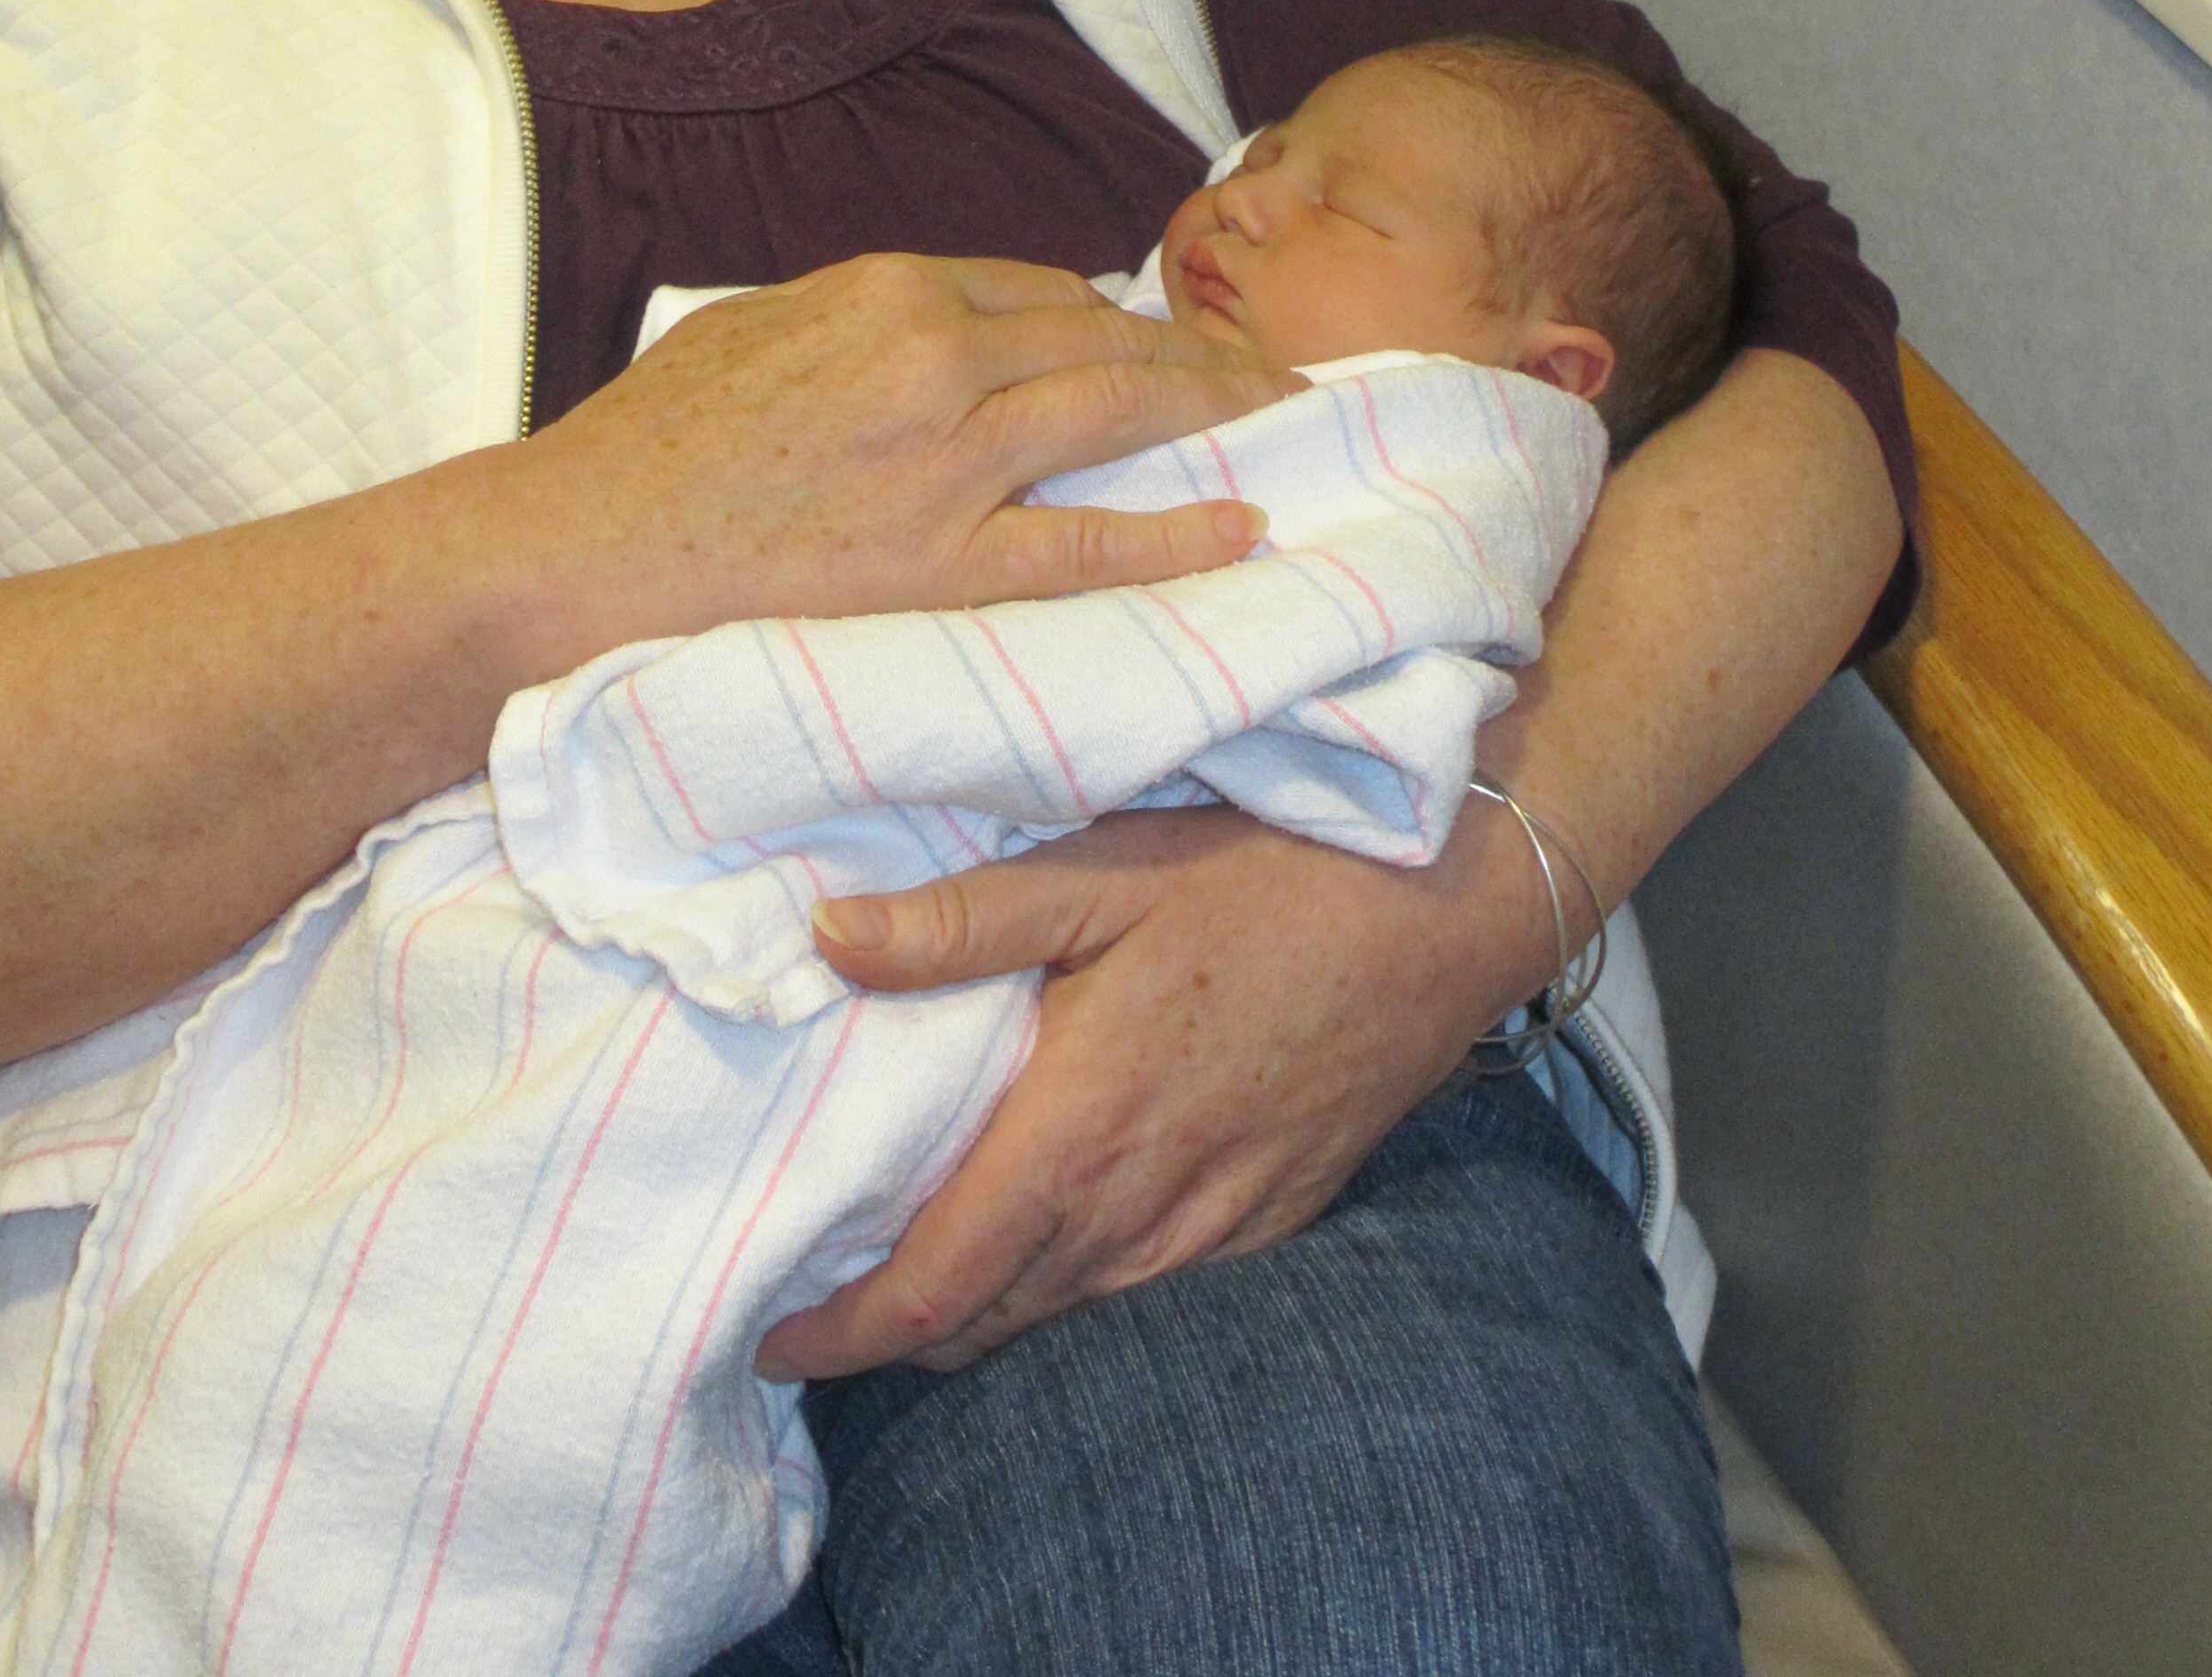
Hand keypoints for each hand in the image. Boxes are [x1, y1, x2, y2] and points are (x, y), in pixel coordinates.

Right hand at [515, 256, 1285, 653]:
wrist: (574, 552)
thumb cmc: (642, 450)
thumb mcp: (746, 333)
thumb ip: (848, 323)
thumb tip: (922, 327)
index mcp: (885, 291)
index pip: (1043, 291)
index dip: (1114, 321)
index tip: (1157, 349)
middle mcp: (934, 355)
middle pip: (1101, 338)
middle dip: (1194, 355)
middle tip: (1263, 377)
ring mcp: (946, 461)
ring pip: (1118, 412)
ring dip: (1213, 412)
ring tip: (1277, 423)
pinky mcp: (943, 565)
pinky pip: (1090, 542)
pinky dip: (1177, 531)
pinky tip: (1241, 526)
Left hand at [755, 800, 1553, 1376]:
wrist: (1442, 907)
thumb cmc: (1266, 873)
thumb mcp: (1101, 870)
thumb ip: (960, 922)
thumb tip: (824, 942)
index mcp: (1082, 1129)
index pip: (936, 1287)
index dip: (843, 1334)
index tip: (768, 1341)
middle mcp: (1143, 1207)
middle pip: (988, 1325)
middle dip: (893, 1337)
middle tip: (816, 1302)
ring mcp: (1215, 1226)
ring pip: (1065, 1316)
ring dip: (981, 1316)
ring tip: (908, 1277)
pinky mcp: (1269, 1217)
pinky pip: (1144, 1291)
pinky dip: (1070, 1290)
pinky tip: (1044, 1240)